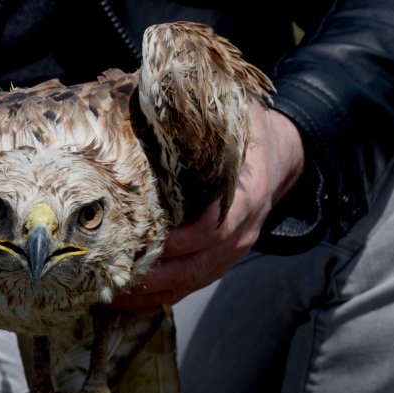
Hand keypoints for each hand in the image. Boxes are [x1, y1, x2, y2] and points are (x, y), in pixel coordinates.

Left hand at [110, 102, 304, 309]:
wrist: (283, 156)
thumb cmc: (245, 132)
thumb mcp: (229, 115)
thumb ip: (191, 114)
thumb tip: (141, 92)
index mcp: (244, 195)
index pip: (213, 227)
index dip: (180, 240)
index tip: (144, 244)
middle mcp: (241, 231)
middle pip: (197, 266)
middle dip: (153, 278)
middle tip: (111, 281)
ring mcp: (232, 250)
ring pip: (191, 282)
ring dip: (151, 294)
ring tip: (111, 296)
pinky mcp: (221, 260)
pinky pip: (192, 284)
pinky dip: (161, 296)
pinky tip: (130, 300)